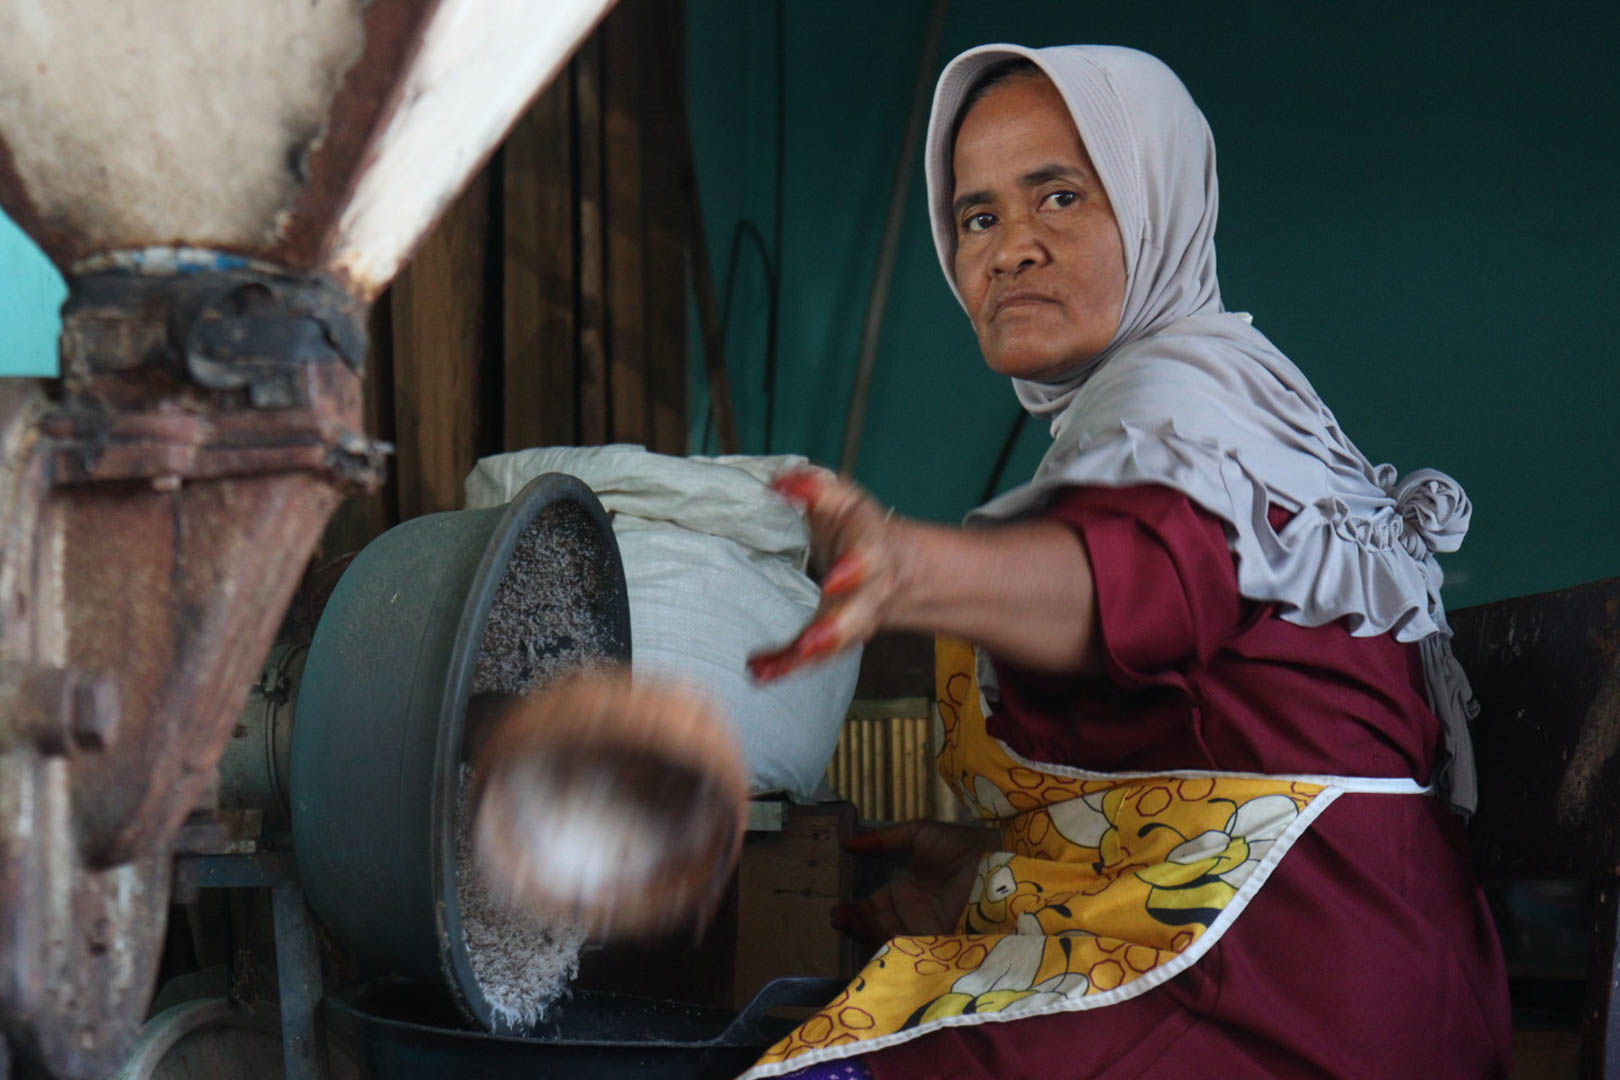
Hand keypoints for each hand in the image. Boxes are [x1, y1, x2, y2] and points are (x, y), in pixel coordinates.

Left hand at [748, 467, 904, 683]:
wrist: (893, 568)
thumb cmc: (858, 529)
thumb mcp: (842, 498)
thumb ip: (813, 488)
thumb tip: (778, 482)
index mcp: (871, 553)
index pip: (866, 562)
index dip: (853, 571)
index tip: (835, 580)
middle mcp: (866, 594)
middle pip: (856, 618)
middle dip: (834, 632)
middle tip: (809, 645)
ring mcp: (851, 622)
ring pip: (833, 647)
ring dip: (803, 661)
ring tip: (769, 671)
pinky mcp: (832, 639)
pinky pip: (810, 658)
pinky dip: (785, 668)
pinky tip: (758, 674)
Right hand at [830, 820, 1000, 950]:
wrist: (989, 872)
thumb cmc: (957, 850)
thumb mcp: (918, 834)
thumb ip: (884, 839)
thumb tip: (848, 841)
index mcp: (907, 889)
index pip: (874, 904)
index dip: (856, 907)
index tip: (837, 906)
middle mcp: (910, 913)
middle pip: (874, 923)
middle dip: (853, 922)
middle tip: (835, 918)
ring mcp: (920, 930)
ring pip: (883, 936)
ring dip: (861, 932)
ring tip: (841, 922)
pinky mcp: (930, 943)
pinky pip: (901, 948)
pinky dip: (881, 944)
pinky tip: (863, 936)